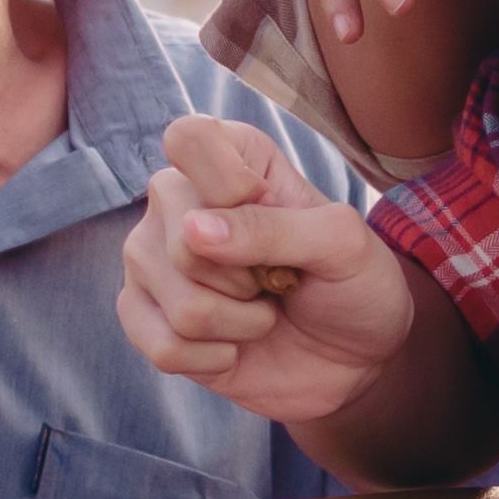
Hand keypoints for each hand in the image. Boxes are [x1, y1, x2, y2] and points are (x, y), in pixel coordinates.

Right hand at [117, 114, 417, 423]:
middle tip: (276, 277)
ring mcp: (152, 260)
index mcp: (229, 157)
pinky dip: (216, 360)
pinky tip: (235, 347)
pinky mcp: (145, 319)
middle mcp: (177, 202)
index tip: (267, 206)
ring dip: (242, 324)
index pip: (187, 138)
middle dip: (248, 277)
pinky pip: (164, 348)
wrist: (354, 357)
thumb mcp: (342, 244)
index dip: (227, 184)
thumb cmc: (351, 283)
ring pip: (181, 304)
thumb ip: (276, 228)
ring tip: (261, 312)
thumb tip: (193, 230)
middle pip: (181, 238)